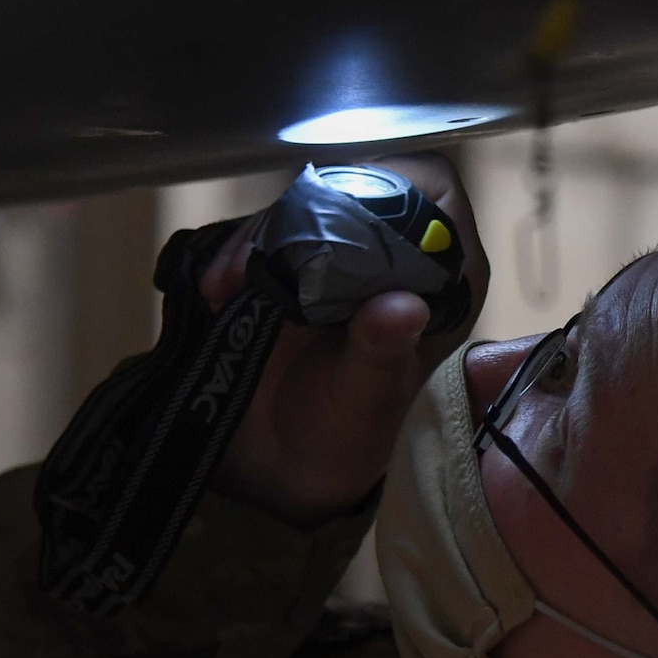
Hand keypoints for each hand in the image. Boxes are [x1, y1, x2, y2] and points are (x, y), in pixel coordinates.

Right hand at [198, 153, 489, 526]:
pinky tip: (217, 290)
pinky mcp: (285, 266)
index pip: (437, 197)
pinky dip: (235, 253)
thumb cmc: (344, 438)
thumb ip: (383, 354)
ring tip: (228, 286)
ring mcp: (335, 257)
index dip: (398, 190)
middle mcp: (393, 257)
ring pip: (303, 205)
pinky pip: (260, 233)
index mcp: (440, 281)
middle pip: (359, 187)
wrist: (279, 470)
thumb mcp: (366, 404)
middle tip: (262, 260)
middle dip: (308, 214)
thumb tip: (404, 308)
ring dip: (260, 236)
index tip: (345, 218)